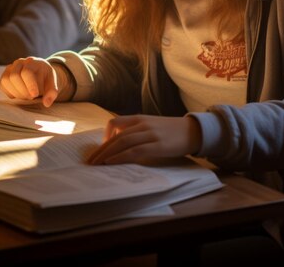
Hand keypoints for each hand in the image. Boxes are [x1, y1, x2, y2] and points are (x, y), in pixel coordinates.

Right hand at [0, 56, 59, 106]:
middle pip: (14, 76)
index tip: (35, 95)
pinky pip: (2, 85)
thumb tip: (47, 103)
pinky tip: (19, 94)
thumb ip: (52, 93)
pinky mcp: (4, 75)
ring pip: (6, 80)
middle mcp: (19, 62)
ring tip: (25, 96)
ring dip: (16, 92)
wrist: (38, 75)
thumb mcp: (52, 84)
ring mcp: (10, 68)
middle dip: (23, 90)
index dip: (30, 85)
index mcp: (33, 62)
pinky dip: (9, 93)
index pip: (27, 72)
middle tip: (31, 97)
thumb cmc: (45, 79)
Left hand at [87, 115, 201, 164]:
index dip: (105, 135)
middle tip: (90, 161)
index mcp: (140, 118)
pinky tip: (112, 162)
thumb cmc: (171, 131)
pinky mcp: (157, 146)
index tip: (102, 147)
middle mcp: (143, 124)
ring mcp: (150, 134)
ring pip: (122, 143)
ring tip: (96, 164)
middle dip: (101, 149)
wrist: (193, 131)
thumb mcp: (152, 126)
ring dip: (107, 154)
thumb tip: (120, 144)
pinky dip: (120, 157)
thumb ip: (137, 131)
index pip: (115, 122)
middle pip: (116, 136)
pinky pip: (134, 151)